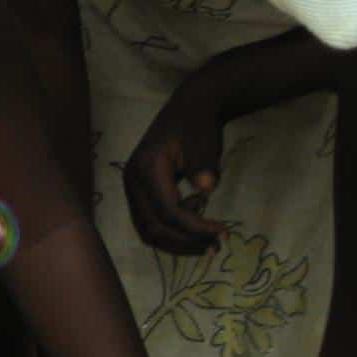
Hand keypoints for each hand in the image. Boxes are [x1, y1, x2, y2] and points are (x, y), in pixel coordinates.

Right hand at [123, 75, 229, 254]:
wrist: (188, 110)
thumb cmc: (196, 125)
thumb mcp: (203, 141)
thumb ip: (203, 164)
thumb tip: (207, 187)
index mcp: (145, 168)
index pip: (167, 212)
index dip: (195, 228)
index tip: (223, 231)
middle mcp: (133, 181)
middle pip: (153, 228)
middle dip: (185, 242)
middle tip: (216, 245)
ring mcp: (133, 188)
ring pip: (148, 232)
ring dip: (177, 245)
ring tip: (207, 246)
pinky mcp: (140, 194)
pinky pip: (150, 225)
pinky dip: (171, 236)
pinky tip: (194, 234)